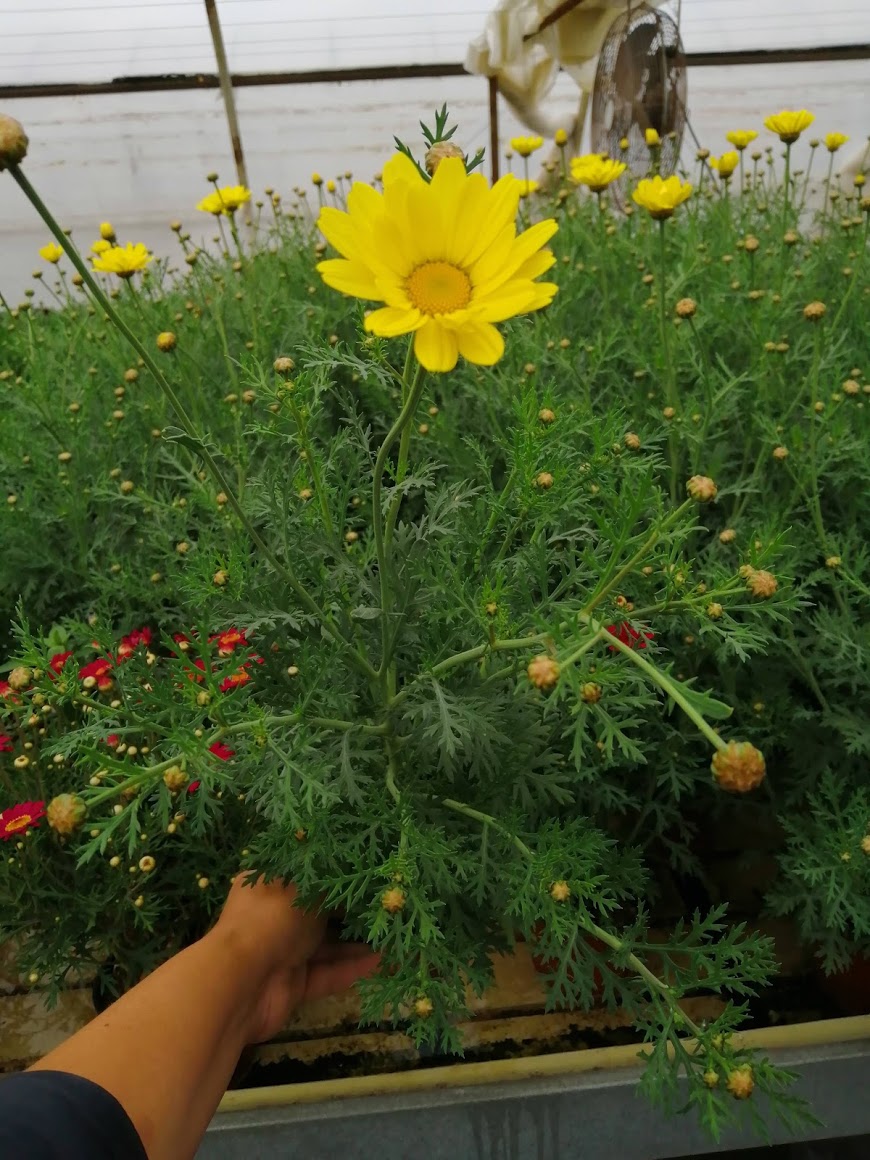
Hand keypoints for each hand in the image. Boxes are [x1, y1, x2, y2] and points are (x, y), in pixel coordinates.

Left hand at [215, 873, 380, 1043]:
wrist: (241, 982)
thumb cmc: (273, 918)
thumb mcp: (307, 887)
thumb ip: (331, 882)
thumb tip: (355, 873)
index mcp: (269, 885)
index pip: (305, 876)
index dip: (335, 876)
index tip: (368, 874)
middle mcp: (274, 917)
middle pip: (319, 913)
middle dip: (351, 913)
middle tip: (388, 908)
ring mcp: (282, 953)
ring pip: (326, 946)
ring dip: (357, 943)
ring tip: (393, 936)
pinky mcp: (292, 985)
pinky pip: (326, 973)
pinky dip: (350, 968)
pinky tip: (380, 962)